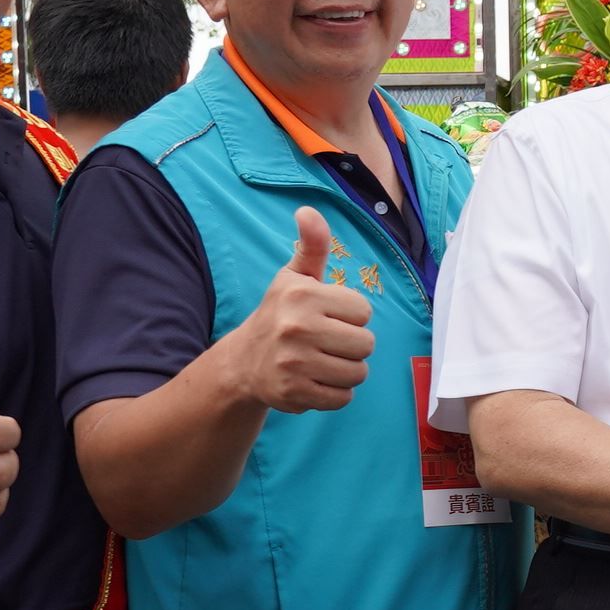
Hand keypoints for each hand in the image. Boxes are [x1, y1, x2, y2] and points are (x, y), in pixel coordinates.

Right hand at [227, 206, 374, 411]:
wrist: (243, 362)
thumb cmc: (279, 314)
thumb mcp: (294, 277)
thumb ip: (311, 245)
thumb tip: (308, 211)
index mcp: (302, 295)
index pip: (363, 310)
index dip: (351, 315)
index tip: (328, 316)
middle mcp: (297, 327)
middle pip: (366, 344)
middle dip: (352, 345)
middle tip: (328, 342)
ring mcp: (295, 363)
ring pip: (358, 373)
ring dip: (346, 370)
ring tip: (323, 361)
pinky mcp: (295, 393)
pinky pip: (342, 398)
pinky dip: (335, 393)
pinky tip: (316, 380)